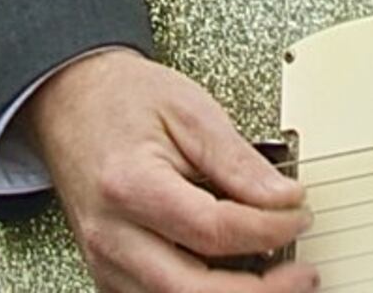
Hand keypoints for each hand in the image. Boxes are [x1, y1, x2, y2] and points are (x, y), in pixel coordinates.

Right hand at [22, 46, 315, 292]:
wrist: (70, 101)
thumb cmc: (122, 99)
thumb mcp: (190, 110)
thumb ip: (238, 160)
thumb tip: (282, 198)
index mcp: (130, 185)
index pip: (214, 232)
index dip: (269, 229)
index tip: (299, 215)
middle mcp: (111, 234)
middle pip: (193, 291)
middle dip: (260, 291)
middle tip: (301, 274)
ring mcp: (105, 260)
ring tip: (276, 280)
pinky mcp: (109, 272)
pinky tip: (232, 281)